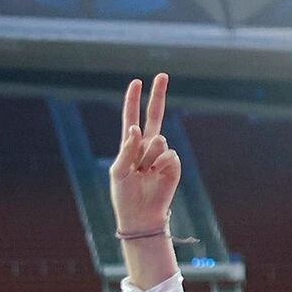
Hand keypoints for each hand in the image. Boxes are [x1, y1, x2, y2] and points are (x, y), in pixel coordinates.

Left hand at [108, 74, 179, 239]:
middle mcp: (147, 146)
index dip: (133, 101)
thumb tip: (136, 128)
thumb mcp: (118, 172)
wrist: (140, 215)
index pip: (131, 118)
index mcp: (130, 145)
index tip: (136, 82)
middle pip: (154, 115)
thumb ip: (126, 149)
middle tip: (162, 75)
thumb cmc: (124, 195)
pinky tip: (155, 175)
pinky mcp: (173, 164)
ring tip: (144, 173)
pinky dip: (160, 164)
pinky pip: (168, 153)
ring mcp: (161, 154)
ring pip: (158, 139)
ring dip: (149, 156)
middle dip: (158, 95)